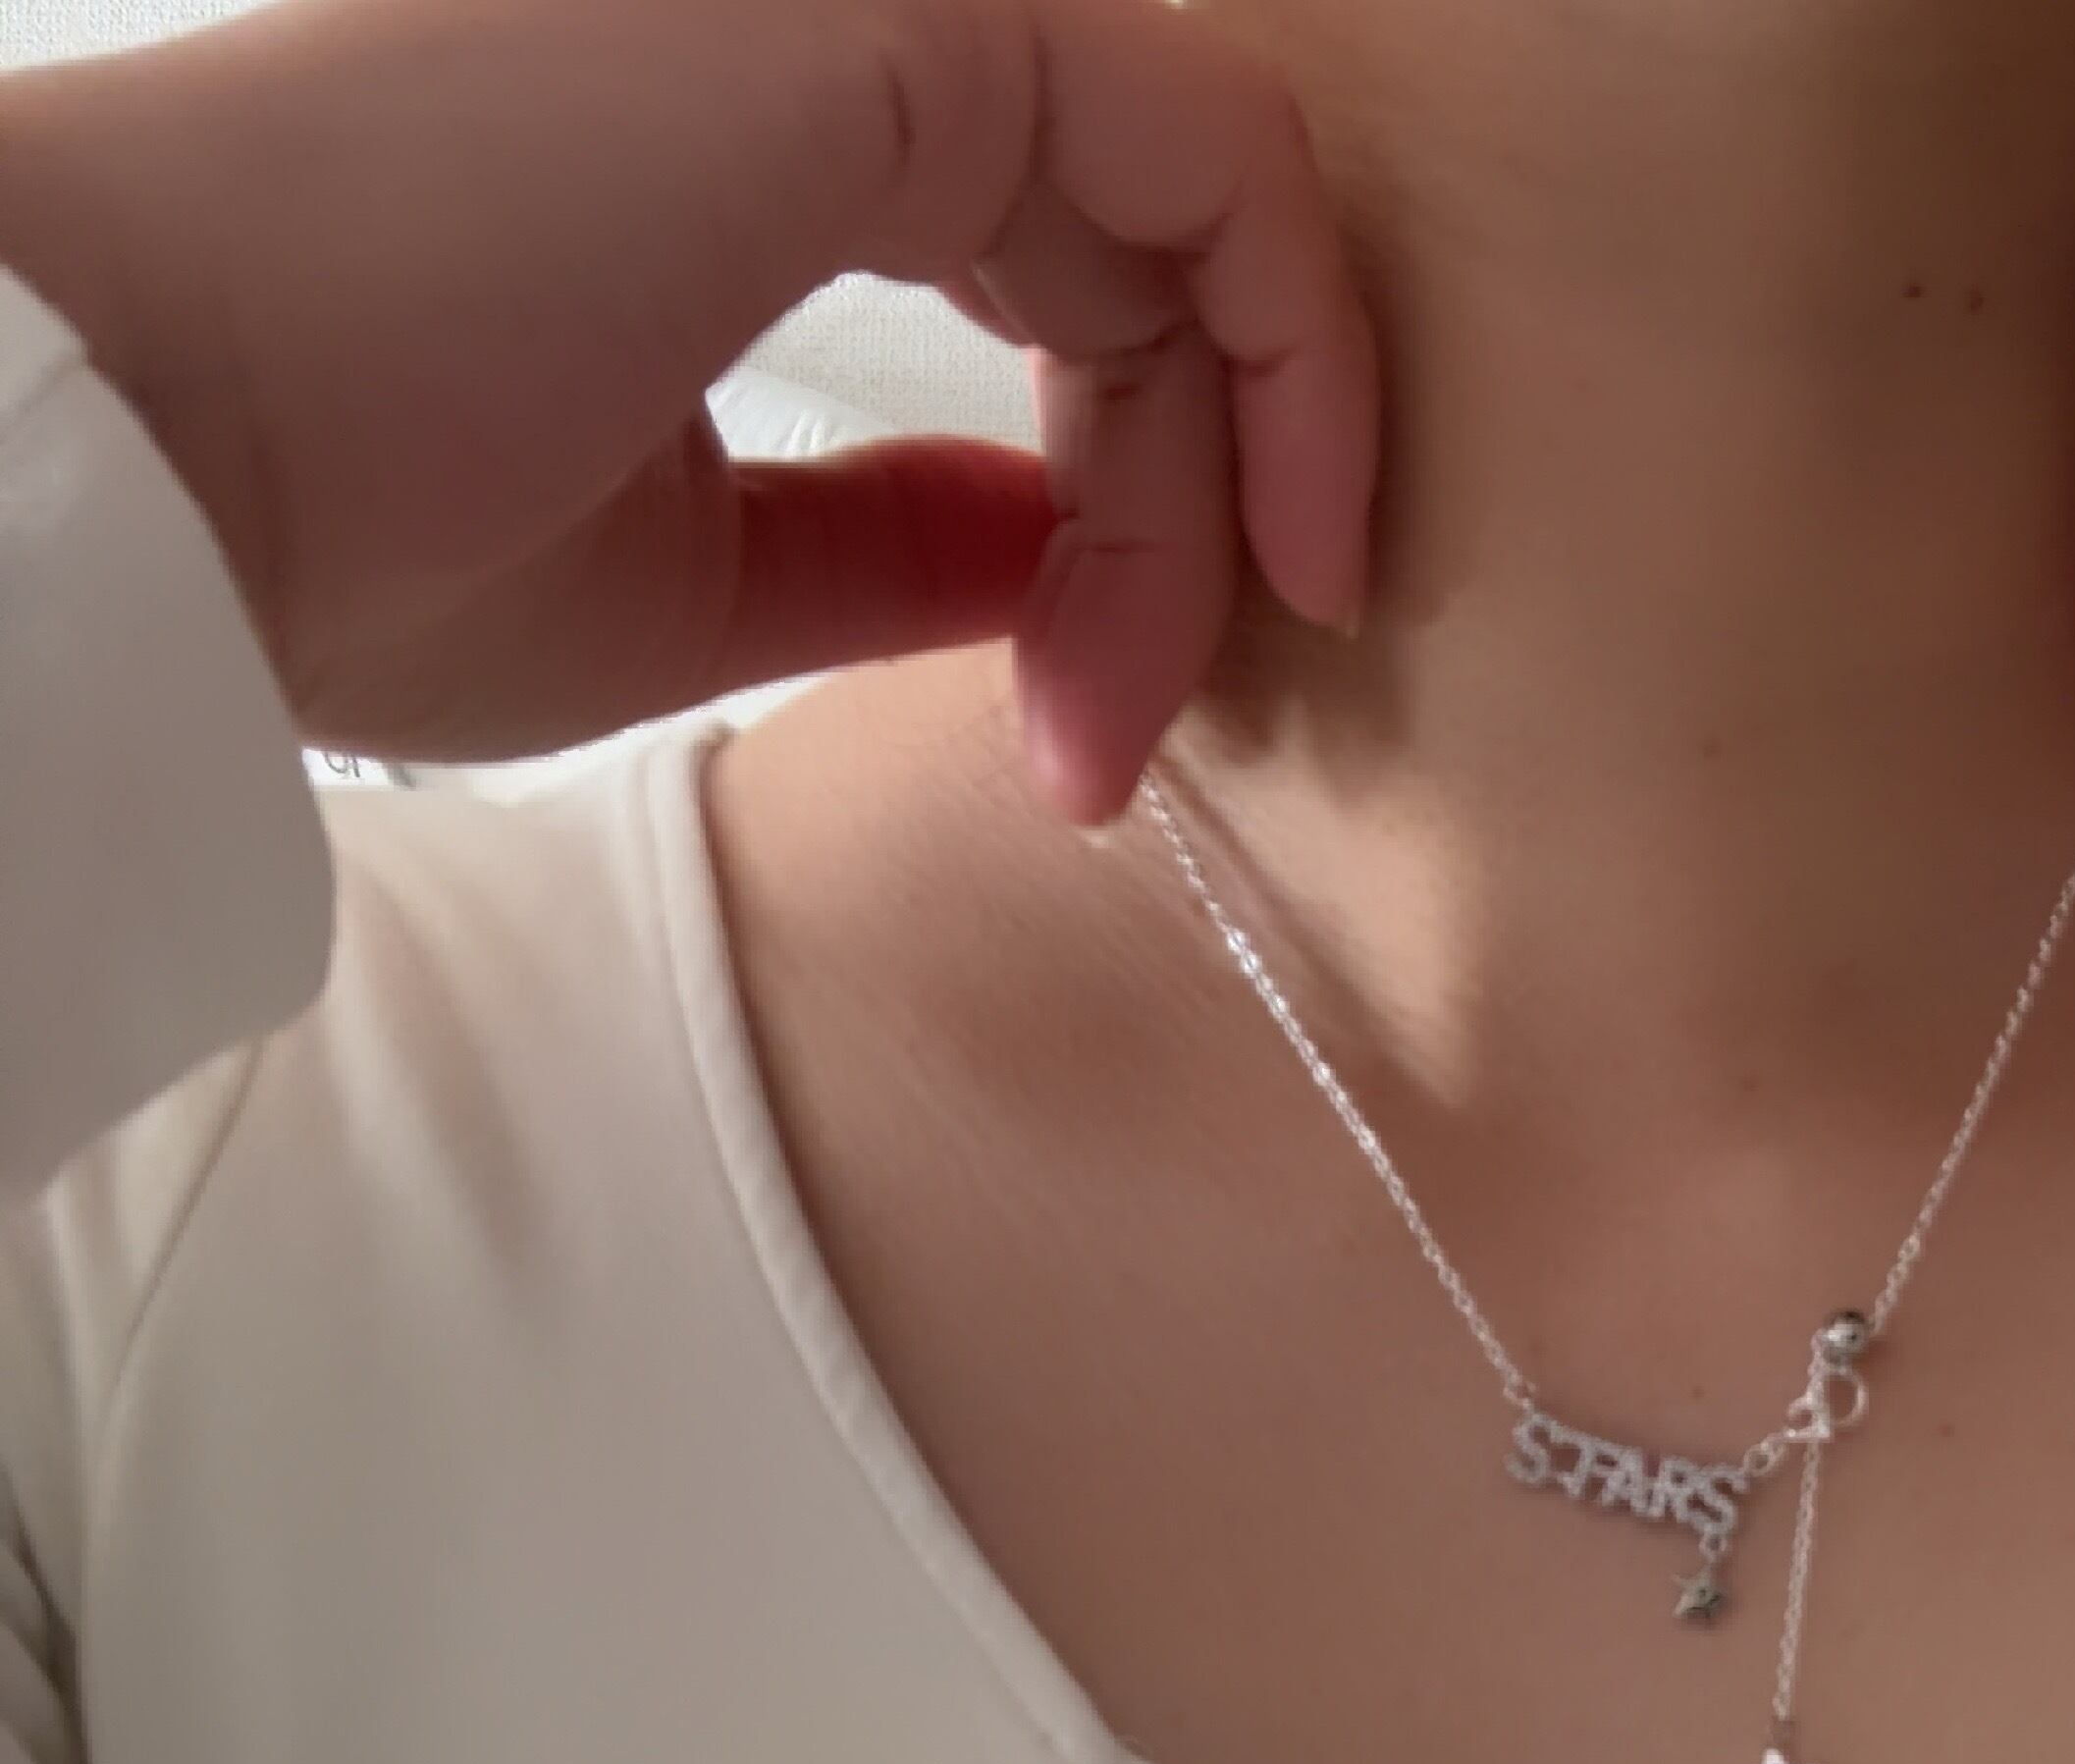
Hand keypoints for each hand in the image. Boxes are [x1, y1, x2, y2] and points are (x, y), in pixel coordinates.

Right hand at [0, 0, 1377, 814]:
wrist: (165, 473)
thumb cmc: (350, 533)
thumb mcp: (687, 575)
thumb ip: (887, 538)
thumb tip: (1046, 545)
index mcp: (741, 122)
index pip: (1048, 267)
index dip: (1129, 513)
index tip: (1103, 726)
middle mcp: (810, 23)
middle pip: (1139, 247)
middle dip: (1180, 526)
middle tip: (1104, 757)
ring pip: (1192, 208)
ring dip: (1217, 482)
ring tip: (1122, 714)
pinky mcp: (895, 15)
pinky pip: (1212, 149)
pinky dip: (1288, 346)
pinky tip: (1276, 546)